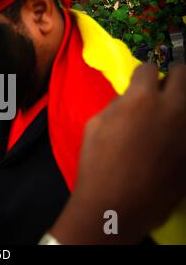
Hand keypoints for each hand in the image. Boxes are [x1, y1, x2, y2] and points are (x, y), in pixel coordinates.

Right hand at [50, 64, 185, 243]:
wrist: (117, 204)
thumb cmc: (97, 164)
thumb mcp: (95, 125)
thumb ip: (117, 104)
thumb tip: (130, 97)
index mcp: (141, 99)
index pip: (149, 68)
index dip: (141, 75)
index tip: (139, 83)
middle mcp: (172, 107)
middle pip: (184, 73)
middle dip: (170, 78)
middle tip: (160, 92)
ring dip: (180, 101)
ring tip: (168, 115)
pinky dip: (181, 128)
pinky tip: (169, 139)